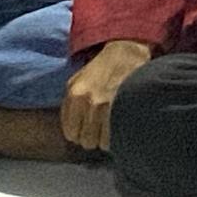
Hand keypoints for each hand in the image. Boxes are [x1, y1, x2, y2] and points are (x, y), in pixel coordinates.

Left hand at [60, 38, 148, 154]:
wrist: (126, 54)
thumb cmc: (100, 68)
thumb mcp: (77, 80)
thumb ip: (69, 104)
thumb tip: (70, 130)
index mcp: (75, 94)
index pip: (70, 133)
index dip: (78, 133)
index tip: (85, 128)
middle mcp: (90, 102)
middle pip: (86, 141)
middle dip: (91, 136)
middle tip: (99, 127)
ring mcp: (108, 107)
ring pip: (100, 143)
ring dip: (104, 138)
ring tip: (109, 126)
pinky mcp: (124, 109)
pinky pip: (115, 138)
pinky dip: (117, 136)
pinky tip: (118, 125)